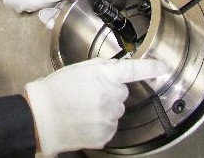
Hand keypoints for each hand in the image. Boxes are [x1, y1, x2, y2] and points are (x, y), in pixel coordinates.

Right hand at [25, 58, 169, 154]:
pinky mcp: (105, 135)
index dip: (150, 68)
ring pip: (116, 111)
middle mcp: (110, 97)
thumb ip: (101, 68)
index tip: (162, 67)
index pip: (133, 71)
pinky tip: (84, 120)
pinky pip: (110, 127)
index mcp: (103, 76)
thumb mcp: (78, 69)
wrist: (41, 118)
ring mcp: (109, 118)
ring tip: (82, 108)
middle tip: (88, 93)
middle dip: (110, 92)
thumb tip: (117, 69)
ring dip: (105, 109)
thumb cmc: (55, 90)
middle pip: (122, 93)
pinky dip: (100, 124)